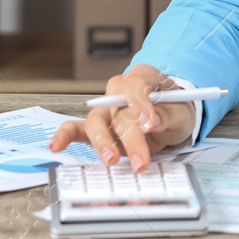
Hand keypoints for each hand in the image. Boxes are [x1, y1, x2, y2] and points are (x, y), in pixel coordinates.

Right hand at [48, 64, 197, 170]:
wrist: (170, 119)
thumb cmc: (175, 110)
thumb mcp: (182, 111)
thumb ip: (169, 114)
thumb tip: (154, 119)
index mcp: (142, 77)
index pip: (136, 85)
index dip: (141, 104)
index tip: (150, 124)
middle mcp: (118, 91)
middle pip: (119, 111)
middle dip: (131, 138)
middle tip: (141, 161)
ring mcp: (105, 110)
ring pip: (96, 123)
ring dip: (103, 144)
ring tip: (112, 160)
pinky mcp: (96, 128)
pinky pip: (75, 129)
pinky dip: (64, 136)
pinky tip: (56, 146)